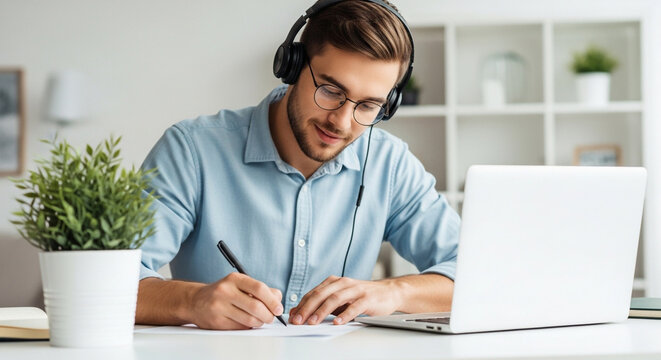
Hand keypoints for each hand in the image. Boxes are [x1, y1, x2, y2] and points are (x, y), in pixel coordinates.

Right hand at [188, 272, 282, 329]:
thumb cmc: (224, 292)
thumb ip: (260, 289)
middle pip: (256, 307)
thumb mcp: (239, 284)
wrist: (196, 301)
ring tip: (259, 320)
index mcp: (234, 279)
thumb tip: (278, 299)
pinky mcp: (217, 322)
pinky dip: (248, 327)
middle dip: (268, 315)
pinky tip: (246, 322)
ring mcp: (219, 307)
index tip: (279, 309)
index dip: (272, 301)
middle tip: (271, 318)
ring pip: (250, 320)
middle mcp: (225, 291)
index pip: (259, 288)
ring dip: (259, 322)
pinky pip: (241, 328)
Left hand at [288, 276, 402, 324]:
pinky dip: (345, 315)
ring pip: (335, 299)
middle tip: (299, 320)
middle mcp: (343, 283)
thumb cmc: (362, 296)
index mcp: (334, 282)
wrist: (388, 292)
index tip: (293, 317)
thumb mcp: (340, 298)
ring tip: (313, 322)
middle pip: (321, 294)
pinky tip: (337, 322)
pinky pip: (354, 307)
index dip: (302, 305)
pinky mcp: (367, 298)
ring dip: (322, 311)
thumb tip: (299, 312)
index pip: (314, 293)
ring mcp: (356, 290)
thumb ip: (322, 303)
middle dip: (307, 308)